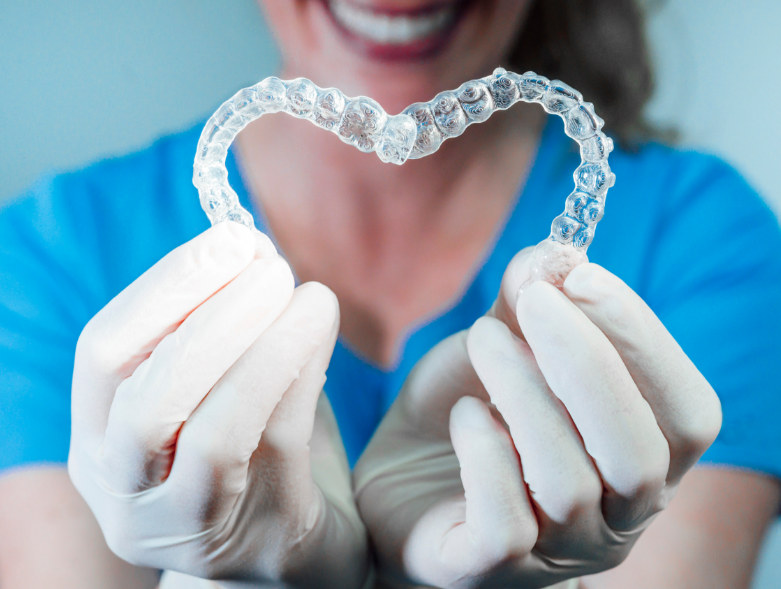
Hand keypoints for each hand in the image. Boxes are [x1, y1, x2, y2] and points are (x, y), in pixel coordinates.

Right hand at [69, 222, 368, 587]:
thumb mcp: (219, 385)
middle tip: (268, 264)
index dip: (164, 289)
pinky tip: (321, 329)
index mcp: (100, 440)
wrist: (292, 549)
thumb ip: (223, 325)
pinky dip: (299, 376)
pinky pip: (274, 448)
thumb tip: (251, 245)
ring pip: (210, 434)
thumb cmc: (252, 452)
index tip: (230, 238)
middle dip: (208, 317)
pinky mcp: (253, 539)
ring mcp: (184, 525)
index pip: (103, 355)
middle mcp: (125, 490)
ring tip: (309, 293)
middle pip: (144, 401)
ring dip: (261, 347)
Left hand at [354, 247, 721, 588]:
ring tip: (483, 339)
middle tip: (531, 300)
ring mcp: (556, 554)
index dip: (644, 340)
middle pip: (640, 454)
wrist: (393, 481)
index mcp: (639, 459)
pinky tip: (465, 415)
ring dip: (524, 392)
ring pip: (569, 483)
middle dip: (588, 361)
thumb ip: (529, 306)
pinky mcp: (489, 571)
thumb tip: (552, 255)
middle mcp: (615, 519)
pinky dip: (486, 454)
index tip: (582, 276)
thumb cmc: (465, 414)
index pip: (687, 412)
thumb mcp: (500, 348)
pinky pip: (507, 524)